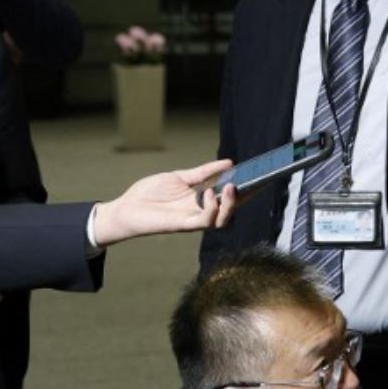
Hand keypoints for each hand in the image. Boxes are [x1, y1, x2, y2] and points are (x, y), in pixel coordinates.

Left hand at [91, 160, 238, 245]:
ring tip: (229, 186)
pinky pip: (204, 221)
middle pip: (231, 210)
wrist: (127, 207)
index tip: (260, 178)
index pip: (229, 197)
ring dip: (230, 204)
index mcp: (202, 200)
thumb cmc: (150, 193)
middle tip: (248, 183)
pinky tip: (208, 193)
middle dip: (243, 198)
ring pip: (223, 220)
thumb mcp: (180, 177)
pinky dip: (210, 208)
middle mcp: (201, 212)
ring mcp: (193, 220)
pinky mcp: (183, 225)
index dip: (246, 190)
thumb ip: (204, 172)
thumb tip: (229, 163)